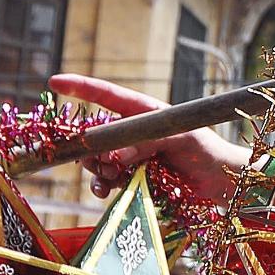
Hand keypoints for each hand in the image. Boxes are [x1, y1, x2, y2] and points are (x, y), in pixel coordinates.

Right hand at [47, 72, 245, 205]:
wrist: (220, 182)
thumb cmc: (206, 151)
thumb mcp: (181, 138)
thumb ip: (146, 142)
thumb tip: (114, 155)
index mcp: (143, 112)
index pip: (107, 96)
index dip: (80, 88)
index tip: (54, 83)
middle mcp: (132, 132)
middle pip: (93, 135)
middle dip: (88, 147)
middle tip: (100, 161)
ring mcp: (131, 155)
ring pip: (96, 160)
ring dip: (96, 169)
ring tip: (109, 177)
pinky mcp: (132, 177)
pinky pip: (106, 180)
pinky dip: (102, 186)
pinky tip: (105, 191)